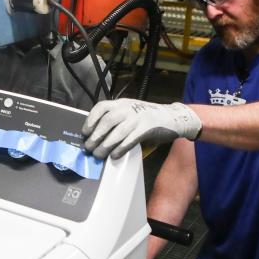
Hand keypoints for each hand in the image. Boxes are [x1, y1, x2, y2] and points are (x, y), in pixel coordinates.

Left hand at [82, 99, 201, 158]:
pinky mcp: (147, 128)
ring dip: (106, 145)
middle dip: (96, 136)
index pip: (101, 107)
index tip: (85, 132)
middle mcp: (128, 108)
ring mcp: (138, 117)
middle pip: (108, 121)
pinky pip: (131, 139)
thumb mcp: (130, 113)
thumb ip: (116, 121)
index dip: (91, 119)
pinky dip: (121, 148)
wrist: (173, 117)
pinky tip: (114, 155)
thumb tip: (97, 138)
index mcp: (122, 103)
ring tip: (99, 154)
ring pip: (118, 132)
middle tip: (89, 147)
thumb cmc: (147, 118)